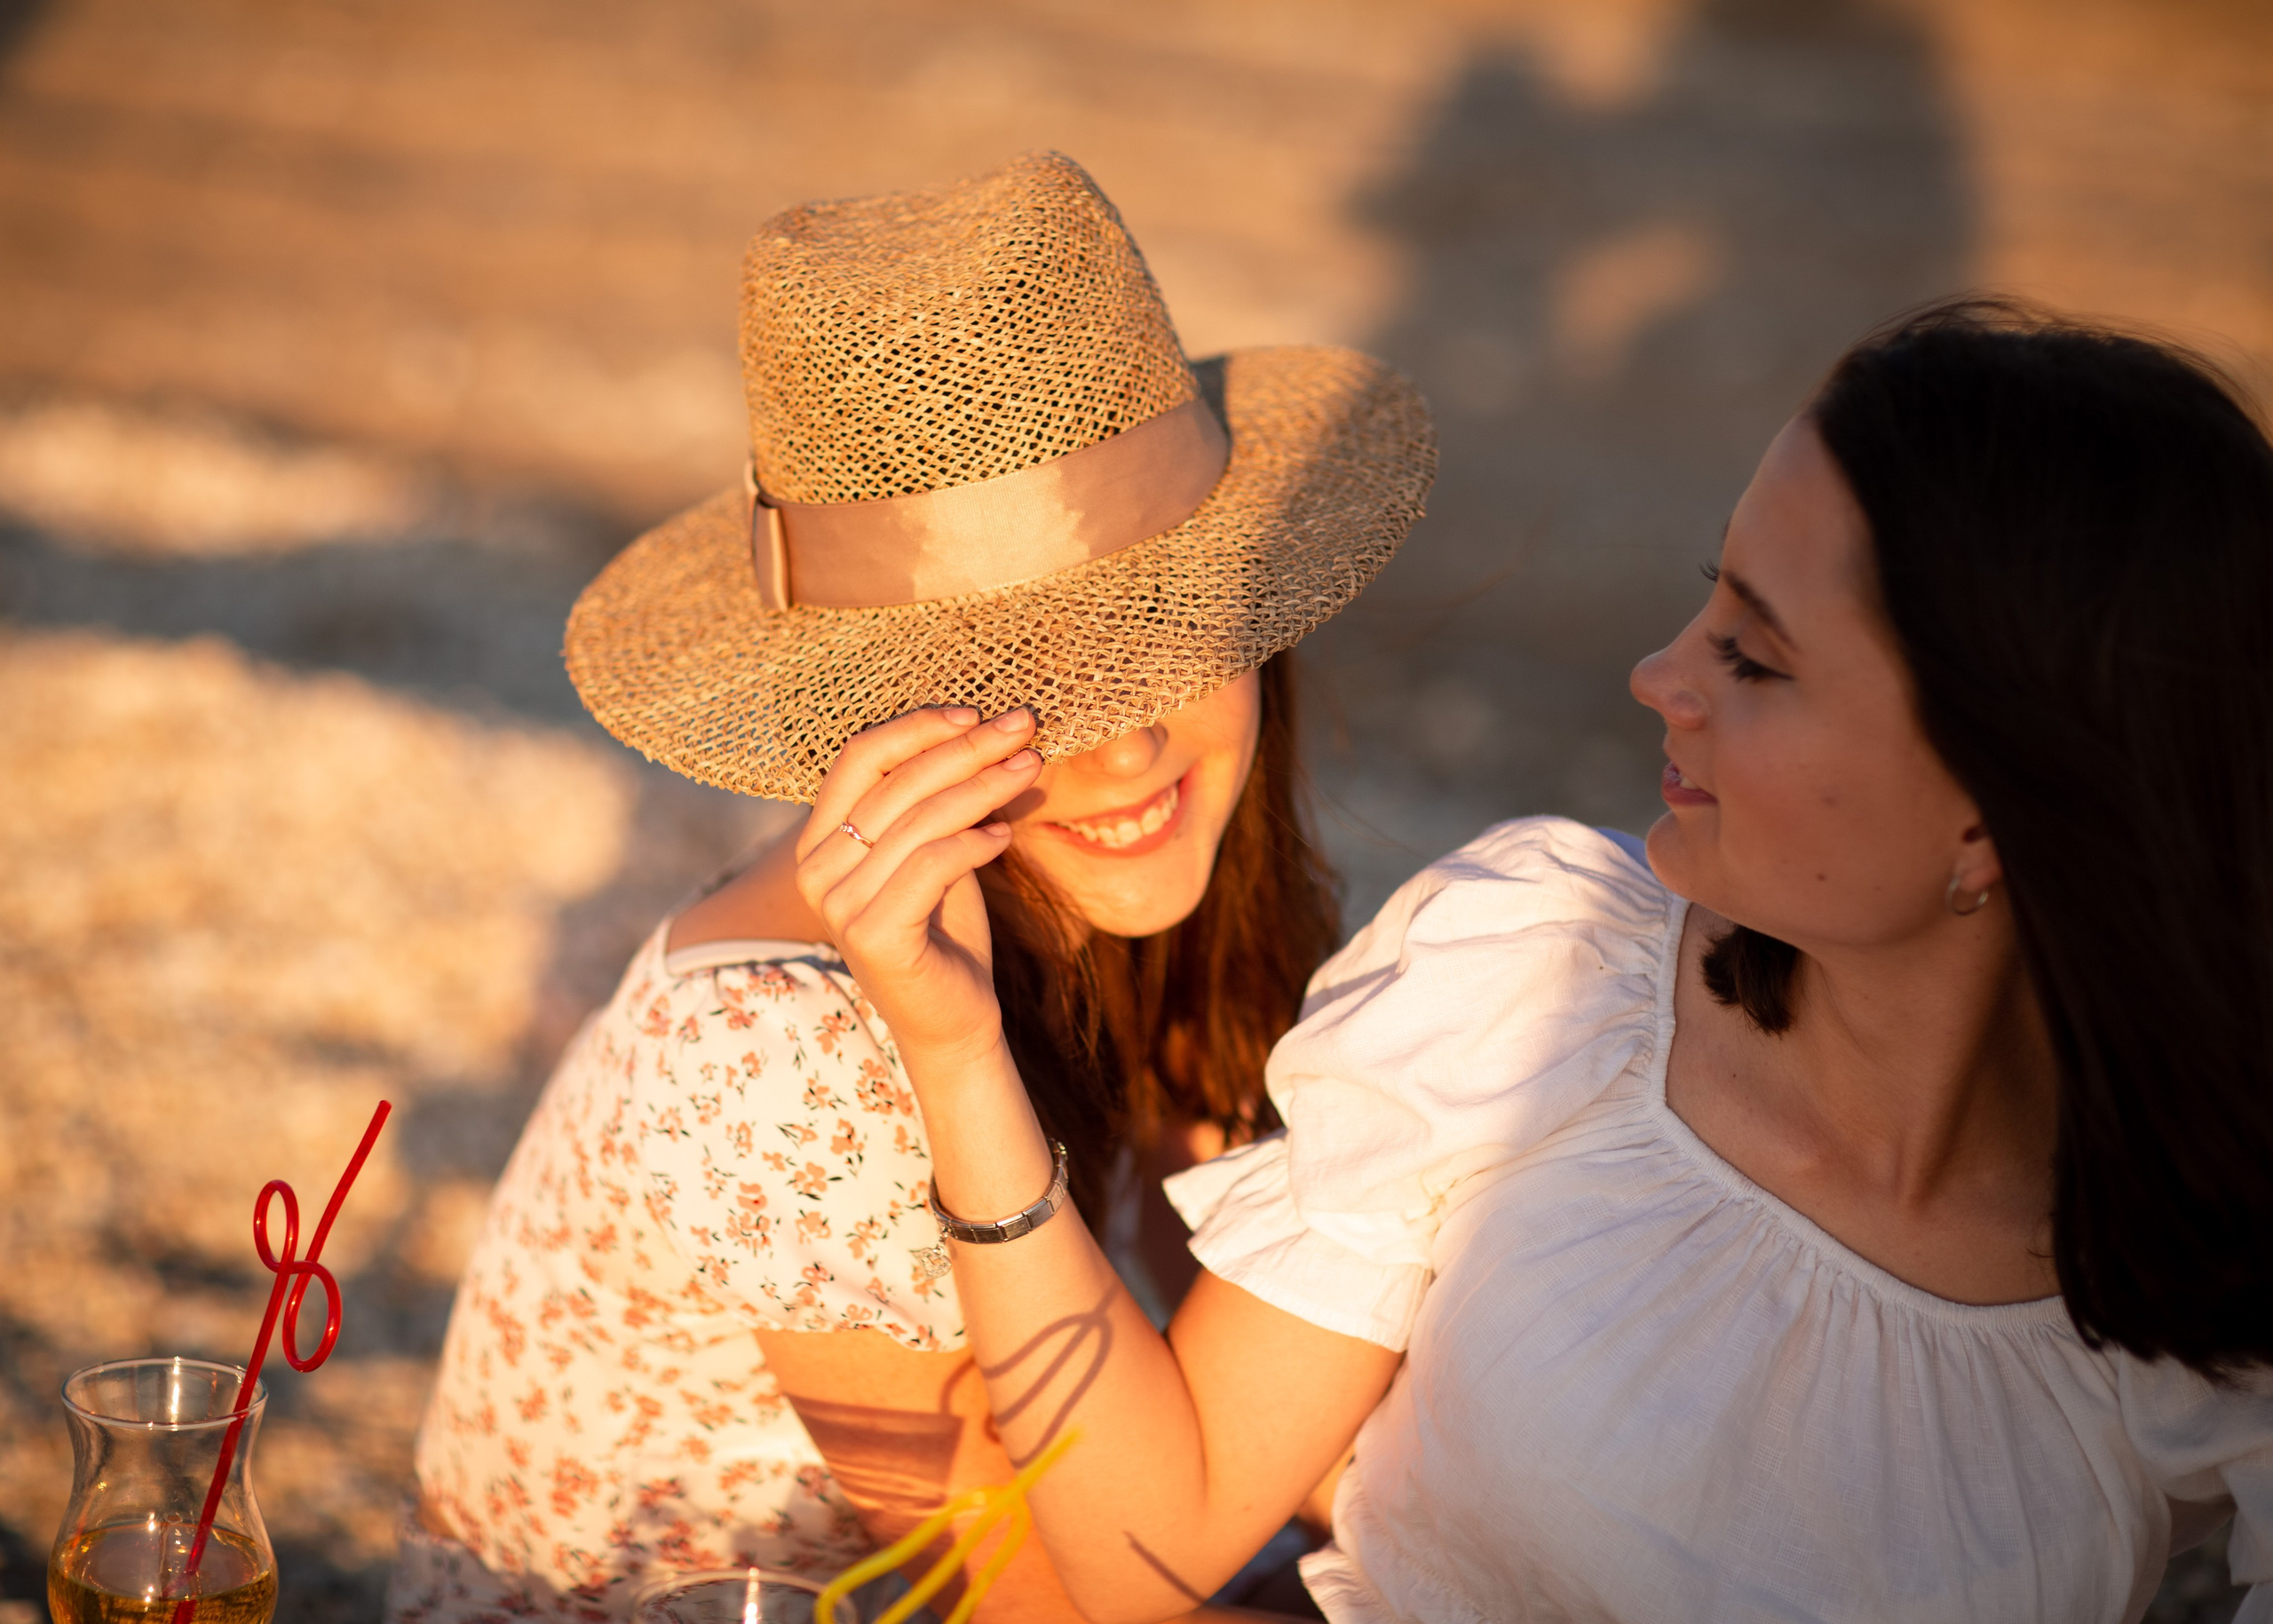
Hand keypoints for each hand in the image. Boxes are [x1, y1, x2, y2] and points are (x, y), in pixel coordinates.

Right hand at [794, 706, 1041, 1065]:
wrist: (953, 1020)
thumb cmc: (945, 929)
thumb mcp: (935, 850)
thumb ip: (935, 800)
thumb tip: (980, 728)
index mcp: (819, 840)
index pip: (859, 756)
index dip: (918, 726)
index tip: (977, 712)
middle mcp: (815, 870)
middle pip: (894, 780)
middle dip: (966, 747)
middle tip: (1023, 726)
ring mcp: (838, 906)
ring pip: (918, 819)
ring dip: (984, 785)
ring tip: (1030, 767)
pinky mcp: (873, 935)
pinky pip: (932, 864)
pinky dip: (976, 842)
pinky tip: (1007, 835)